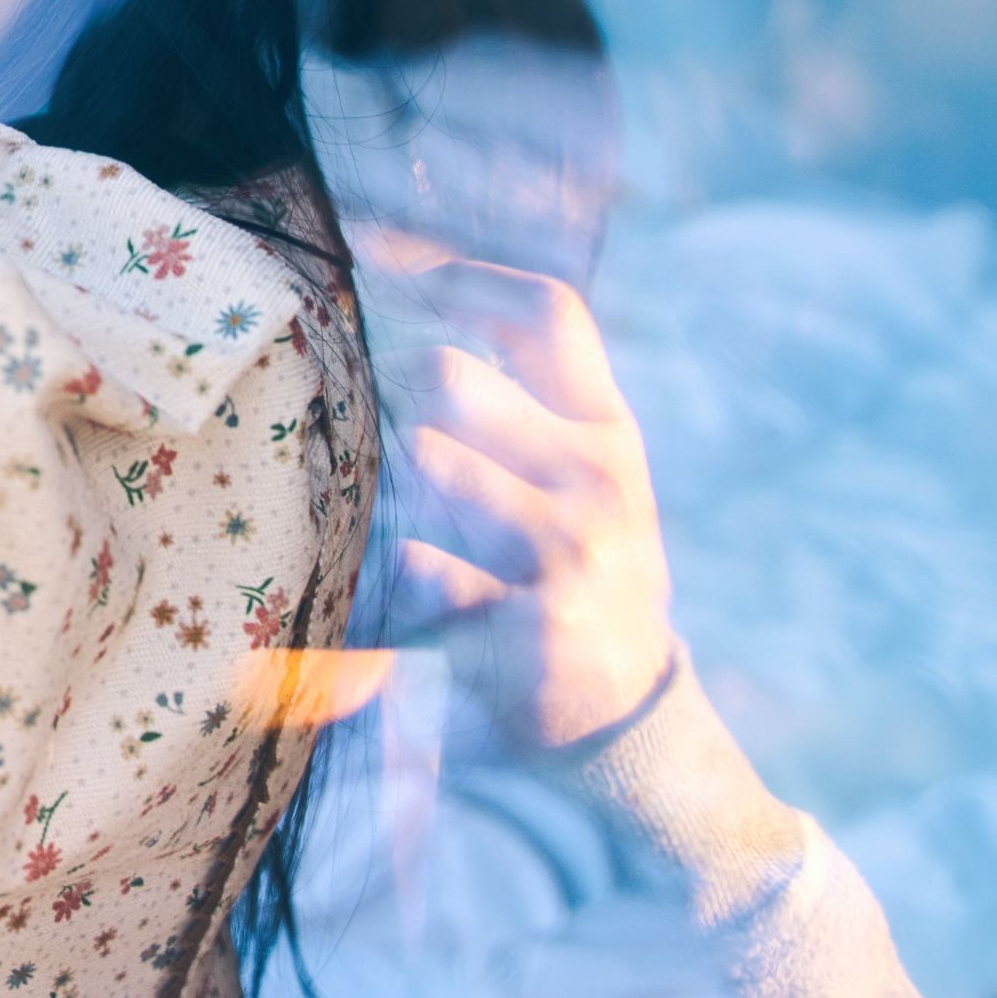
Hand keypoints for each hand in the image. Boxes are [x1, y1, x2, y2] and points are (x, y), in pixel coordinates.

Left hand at [378, 242, 676, 751]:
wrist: (631, 719)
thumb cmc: (579, 573)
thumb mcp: (585, 478)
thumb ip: (530, 394)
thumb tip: (423, 280)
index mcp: (608, 431)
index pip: (548, 313)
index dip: (463, 279)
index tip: (395, 277)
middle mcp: (598, 480)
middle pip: (448, 377)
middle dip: (385, 389)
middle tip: (365, 421)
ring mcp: (568, 555)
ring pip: (422, 462)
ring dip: (384, 484)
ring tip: (387, 514)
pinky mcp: (528, 628)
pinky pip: (416, 566)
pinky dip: (390, 577)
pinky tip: (401, 596)